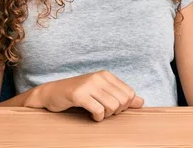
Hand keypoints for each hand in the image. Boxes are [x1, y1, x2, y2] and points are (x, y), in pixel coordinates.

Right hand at [28, 70, 143, 121]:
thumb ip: (121, 96)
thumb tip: (141, 102)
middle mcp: (98, 77)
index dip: (124, 106)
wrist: (51, 93)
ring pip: (112, 106)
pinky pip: (98, 110)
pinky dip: (97, 117)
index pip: (129, 93)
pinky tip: (91, 115)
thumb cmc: (78, 94)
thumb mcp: (101, 92)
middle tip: (104, 112)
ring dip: (106, 115)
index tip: (112, 108)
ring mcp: (88, 85)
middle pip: (122, 101)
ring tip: (98, 113)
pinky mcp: (78, 94)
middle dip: (116, 111)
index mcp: (106, 75)